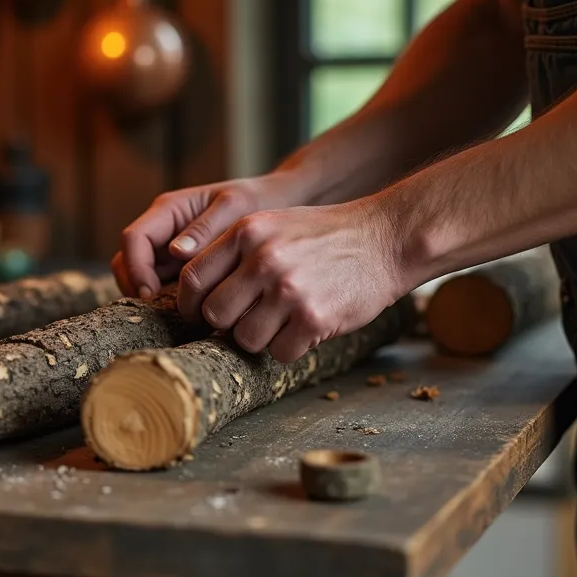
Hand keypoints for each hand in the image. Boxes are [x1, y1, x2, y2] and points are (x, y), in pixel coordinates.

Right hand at [111, 171, 307, 298]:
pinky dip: (167, 302)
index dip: (136, 267)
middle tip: (162, 310)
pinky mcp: (180, 269)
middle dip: (136, 287)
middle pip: (127, 261)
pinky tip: (191, 313)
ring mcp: (168, 251)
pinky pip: (162, 287)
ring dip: (150, 297)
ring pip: (139, 277)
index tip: (151, 294)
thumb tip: (176, 252)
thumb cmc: (256, 200)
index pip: (133, 238)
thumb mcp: (235, 207)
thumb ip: (206, 228)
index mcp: (168, 210)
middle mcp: (162, 231)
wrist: (276, 206)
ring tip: (179, 314)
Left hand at [176, 198, 408, 362]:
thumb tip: (194, 294)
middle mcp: (263, 259)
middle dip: (227, 324)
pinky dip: (290, 347)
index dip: (190, 304)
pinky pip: (280, 352)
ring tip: (282, 321)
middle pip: (215, 315)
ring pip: (244, 339)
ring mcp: (288, 289)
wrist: (386, 238)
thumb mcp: (272, 224)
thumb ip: (234, 251)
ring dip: (260, 338)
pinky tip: (306, 327)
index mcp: (246, 232)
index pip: (192, 279)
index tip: (200, 313)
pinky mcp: (313, 317)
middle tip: (248, 319)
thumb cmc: (324, 235)